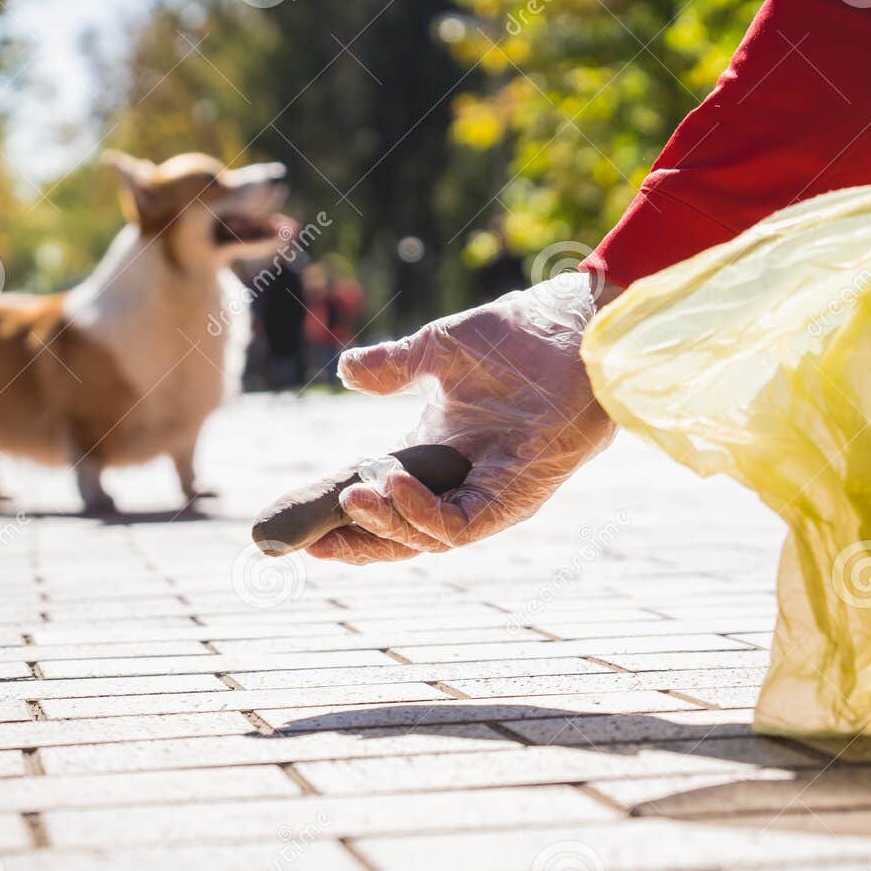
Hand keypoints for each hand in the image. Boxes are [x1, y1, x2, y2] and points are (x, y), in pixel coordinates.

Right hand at [307, 272, 615, 563]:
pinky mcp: (514, 500)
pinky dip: (421, 513)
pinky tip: (391, 485)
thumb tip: (345, 371)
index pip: (378, 495)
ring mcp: (487, 494)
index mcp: (434, 451)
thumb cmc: (518, 335)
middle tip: (306, 539)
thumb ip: (392, 366)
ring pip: (424, 538)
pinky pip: (459, 526)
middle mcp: (458, 481)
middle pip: (396, 532)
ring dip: (382, 524)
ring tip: (350, 498)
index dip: (338, 513)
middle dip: (351, 542)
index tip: (295, 526)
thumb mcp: (438, 348)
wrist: (574, 329)